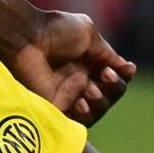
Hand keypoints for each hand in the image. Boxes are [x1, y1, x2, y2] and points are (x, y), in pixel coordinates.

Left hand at [10, 11, 136, 126]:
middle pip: (110, 95)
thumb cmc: (55, 31)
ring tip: (90, 88)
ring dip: (102, 101)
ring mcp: (68, 95)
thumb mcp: (88, 34)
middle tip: (104, 76)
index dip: (122, 76)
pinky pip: (78, 121)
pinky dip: (86, 114)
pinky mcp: (56, 108)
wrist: (27, 38)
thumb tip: (126, 68)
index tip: (126, 69)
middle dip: (114, 87)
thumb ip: (107, 53)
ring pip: (98, 110)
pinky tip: (82, 100)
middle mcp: (80, 81)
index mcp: (88, 63)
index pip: (114, 78)